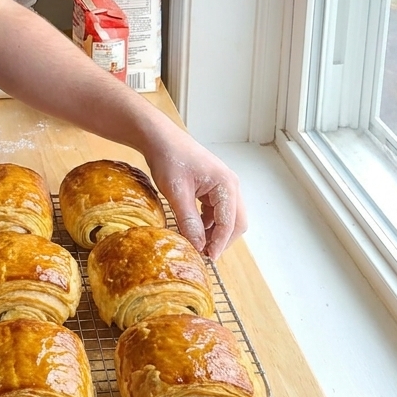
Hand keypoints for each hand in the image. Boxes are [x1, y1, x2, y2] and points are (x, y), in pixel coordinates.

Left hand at [144, 127, 245, 258]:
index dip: (219, 244)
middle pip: (235, 223)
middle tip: (204, 254)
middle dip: (221, 240)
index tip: (207, 258)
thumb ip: (189, 221)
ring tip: (196, 244)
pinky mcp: (213, 187)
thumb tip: (198, 246)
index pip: (230, 223)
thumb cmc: (169, 158)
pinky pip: (217, 211)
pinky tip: (193, 229)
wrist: (160, 138)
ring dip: (214, 233)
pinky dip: (208, 223)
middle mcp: (230, 185)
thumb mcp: (176, 193)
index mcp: (226, 185)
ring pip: (227, 218)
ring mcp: (223, 186)